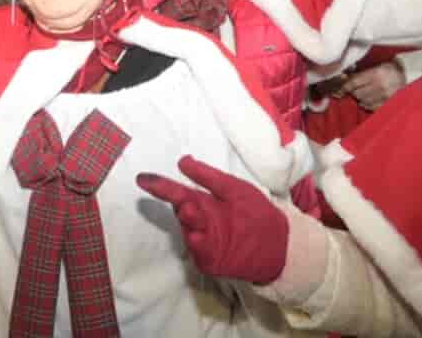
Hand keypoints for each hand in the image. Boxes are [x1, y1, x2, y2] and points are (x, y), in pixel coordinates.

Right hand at [136, 155, 287, 284]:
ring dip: (188, 221)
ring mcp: (203, 242)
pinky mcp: (209, 260)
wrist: (278, 244)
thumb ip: (208, 176)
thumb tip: (183, 160)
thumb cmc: (256, 212)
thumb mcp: (234, 189)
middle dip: (178, 203)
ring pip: (188, 230)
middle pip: (180, 209)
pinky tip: (198, 236)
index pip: (176, 192)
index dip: (159, 185)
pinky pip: (199, 251)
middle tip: (183, 199)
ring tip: (191, 211)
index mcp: (201, 202)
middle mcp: (198, 221)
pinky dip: (197, 244)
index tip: (142, 178)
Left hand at [338, 60, 404, 110]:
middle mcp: (380, 86)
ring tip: (367, 93)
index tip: (341, 89)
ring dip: (362, 98)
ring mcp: (385, 97)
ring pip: (363, 102)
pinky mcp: (389, 105)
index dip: (345, 87)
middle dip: (355, 91)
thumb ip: (361, 73)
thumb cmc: (390, 70)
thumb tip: (344, 78)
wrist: (410, 78)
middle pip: (357, 94)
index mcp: (376, 74)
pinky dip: (368, 104)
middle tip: (357, 88)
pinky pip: (371, 107)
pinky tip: (371, 99)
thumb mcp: (377, 66)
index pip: (354, 83)